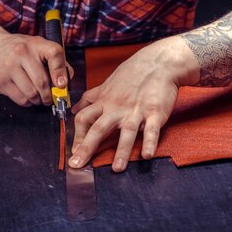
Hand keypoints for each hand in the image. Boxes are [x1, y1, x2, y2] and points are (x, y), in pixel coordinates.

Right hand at [0, 21, 72, 106]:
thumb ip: (54, 60)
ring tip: (38, 98)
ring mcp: (10, 67)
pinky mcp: (1, 81)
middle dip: (50, 95)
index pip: (55, 54)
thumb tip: (67, 80)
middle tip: (51, 98)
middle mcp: (22, 53)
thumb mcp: (36, 46)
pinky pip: (20, 99)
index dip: (61, 71)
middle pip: (43, 81)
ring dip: (38, 100)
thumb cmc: (17, 48)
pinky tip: (27, 97)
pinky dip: (27, 102)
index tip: (62, 84)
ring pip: (32, 93)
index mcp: (36, 44)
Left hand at [69, 36, 197, 171]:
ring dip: (121, 151)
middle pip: (99, 128)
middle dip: (87, 147)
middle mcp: (117, 107)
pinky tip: (146, 155)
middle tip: (78, 164)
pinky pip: (151, 129)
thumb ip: (91, 97)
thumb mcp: (107, 84)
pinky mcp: (155, 112)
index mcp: (105, 101)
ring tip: (116, 168)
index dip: (77, 135)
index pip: (84, 118)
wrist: (158, 63)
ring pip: (126, 131)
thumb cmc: (132, 73)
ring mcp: (136, 110)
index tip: (73, 152)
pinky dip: (149, 142)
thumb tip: (75, 109)